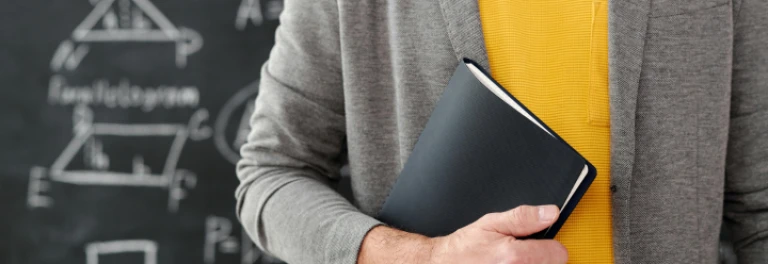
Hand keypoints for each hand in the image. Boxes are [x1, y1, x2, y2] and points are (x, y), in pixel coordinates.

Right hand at [357, 205, 566, 263]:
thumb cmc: (465, 247)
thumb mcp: (491, 223)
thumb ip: (523, 217)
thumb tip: (550, 213)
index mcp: (514, 255)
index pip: (558, 254)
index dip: (551, 245)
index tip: (542, 244)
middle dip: (542, 258)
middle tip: (524, 253)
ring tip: (513, 261)